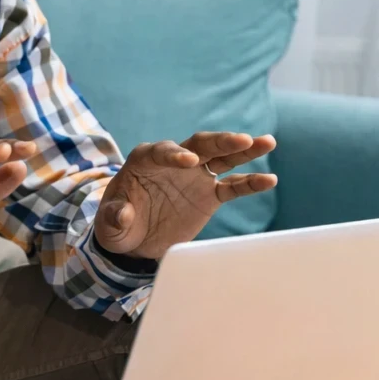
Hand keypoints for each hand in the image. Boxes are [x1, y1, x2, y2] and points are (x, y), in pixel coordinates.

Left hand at [93, 132, 276, 260]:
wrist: (134, 239)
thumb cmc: (116, 226)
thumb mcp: (109, 224)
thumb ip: (114, 217)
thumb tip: (123, 213)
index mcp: (145, 160)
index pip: (162, 151)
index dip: (174, 155)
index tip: (189, 162)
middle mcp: (175, 161)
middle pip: (199, 145)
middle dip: (220, 141)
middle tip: (241, 139)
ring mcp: (195, 175)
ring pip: (222, 157)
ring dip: (244, 150)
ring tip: (267, 142)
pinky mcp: (210, 194)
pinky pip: (233, 186)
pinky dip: (250, 183)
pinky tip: (269, 180)